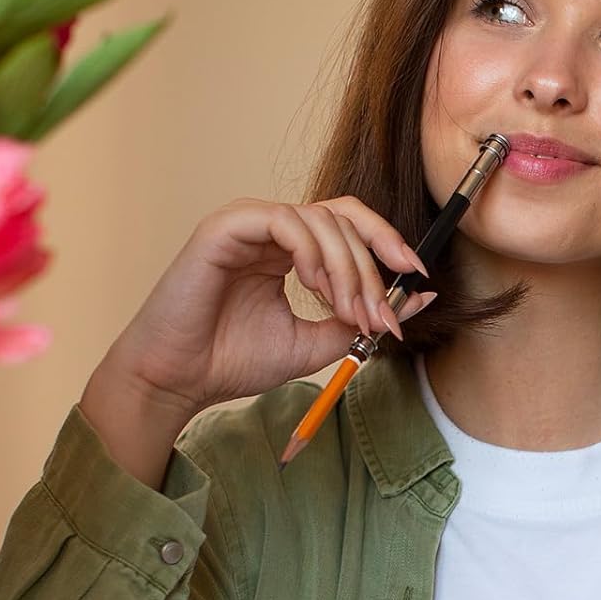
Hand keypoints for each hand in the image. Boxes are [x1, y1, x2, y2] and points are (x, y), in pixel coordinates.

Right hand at [97, 196, 434, 422]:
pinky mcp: (225, 226)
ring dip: (347, 268)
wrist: (180, 381)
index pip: (349, 225)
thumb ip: (362, 318)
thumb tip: (420, 298)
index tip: (417, 275)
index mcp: (290, 250)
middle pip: (343, 218)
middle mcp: (270, 229)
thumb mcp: (318, 341)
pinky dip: (310, 251)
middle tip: (379, 315)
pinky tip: (312, 286)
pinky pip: (284, 220)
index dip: (387, 242)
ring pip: (320, 219)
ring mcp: (247, 222)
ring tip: (346, 312)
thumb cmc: (235, 361)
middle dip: (372, 268)